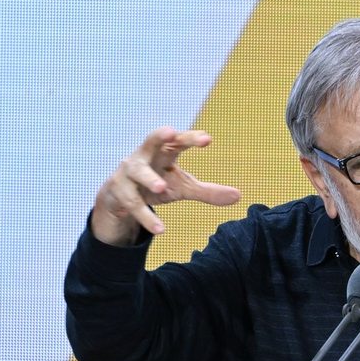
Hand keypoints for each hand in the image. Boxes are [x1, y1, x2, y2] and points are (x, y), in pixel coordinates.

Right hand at [92, 127, 241, 245]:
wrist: (121, 198)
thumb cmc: (157, 183)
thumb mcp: (183, 187)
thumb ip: (208, 192)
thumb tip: (239, 196)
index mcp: (163, 151)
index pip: (178, 141)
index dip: (190, 138)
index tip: (207, 139)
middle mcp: (145, 156)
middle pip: (151, 141)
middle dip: (159, 136)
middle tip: (169, 131)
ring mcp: (129, 172)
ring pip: (139, 172)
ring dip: (149, 179)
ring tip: (161, 189)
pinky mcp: (119, 191)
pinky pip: (133, 204)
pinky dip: (146, 217)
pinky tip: (160, 229)